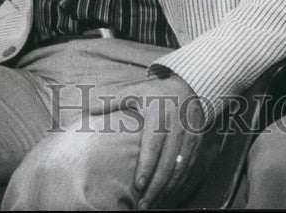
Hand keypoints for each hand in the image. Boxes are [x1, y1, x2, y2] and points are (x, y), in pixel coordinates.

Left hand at [94, 75, 207, 208]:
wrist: (188, 86)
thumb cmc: (155, 93)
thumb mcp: (135, 91)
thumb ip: (112, 101)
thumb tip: (87, 109)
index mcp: (160, 112)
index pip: (154, 144)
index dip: (147, 166)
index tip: (137, 185)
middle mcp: (178, 124)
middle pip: (167, 161)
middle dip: (155, 186)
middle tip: (142, 205)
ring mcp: (190, 133)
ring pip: (180, 167)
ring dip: (167, 189)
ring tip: (152, 205)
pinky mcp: (197, 141)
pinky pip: (189, 166)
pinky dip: (178, 183)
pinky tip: (167, 194)